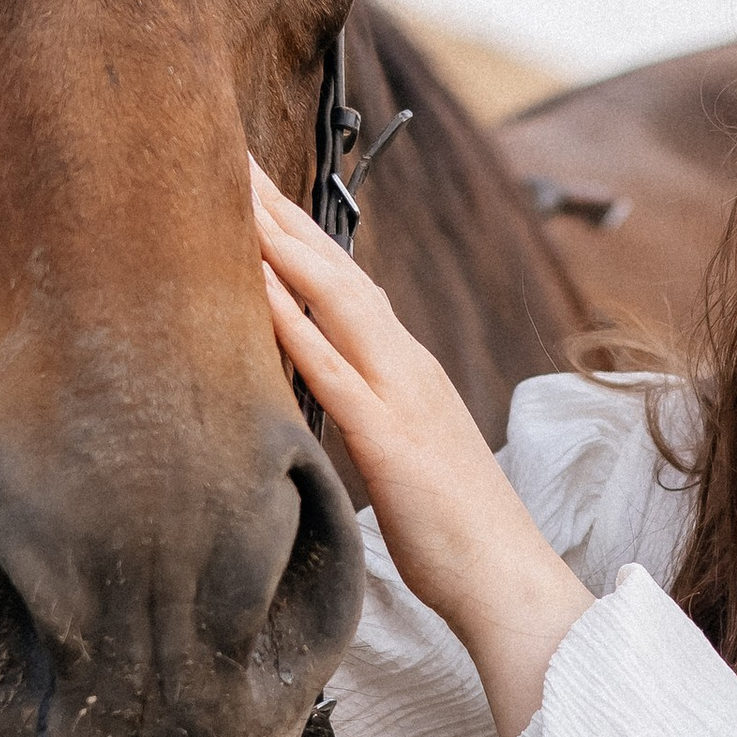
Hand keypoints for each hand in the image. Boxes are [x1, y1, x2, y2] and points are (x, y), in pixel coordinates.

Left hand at [251, 163, 588, 736]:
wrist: (508, 583)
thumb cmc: (456, 535)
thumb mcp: (403, 459)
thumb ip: (368, 418)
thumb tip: (323, 403)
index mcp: (407, 370)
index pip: (345, 283)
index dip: (299, 233)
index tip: (254, 188)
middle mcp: (406, 365)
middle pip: (336, 269)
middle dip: (282, 210)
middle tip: (227, 153)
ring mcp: (401, 396)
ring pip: (335, 300)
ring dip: (282, 244)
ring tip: (231, 192)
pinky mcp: (391, 440)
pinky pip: (334, 371)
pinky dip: (294, 324)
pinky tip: (257, 289)